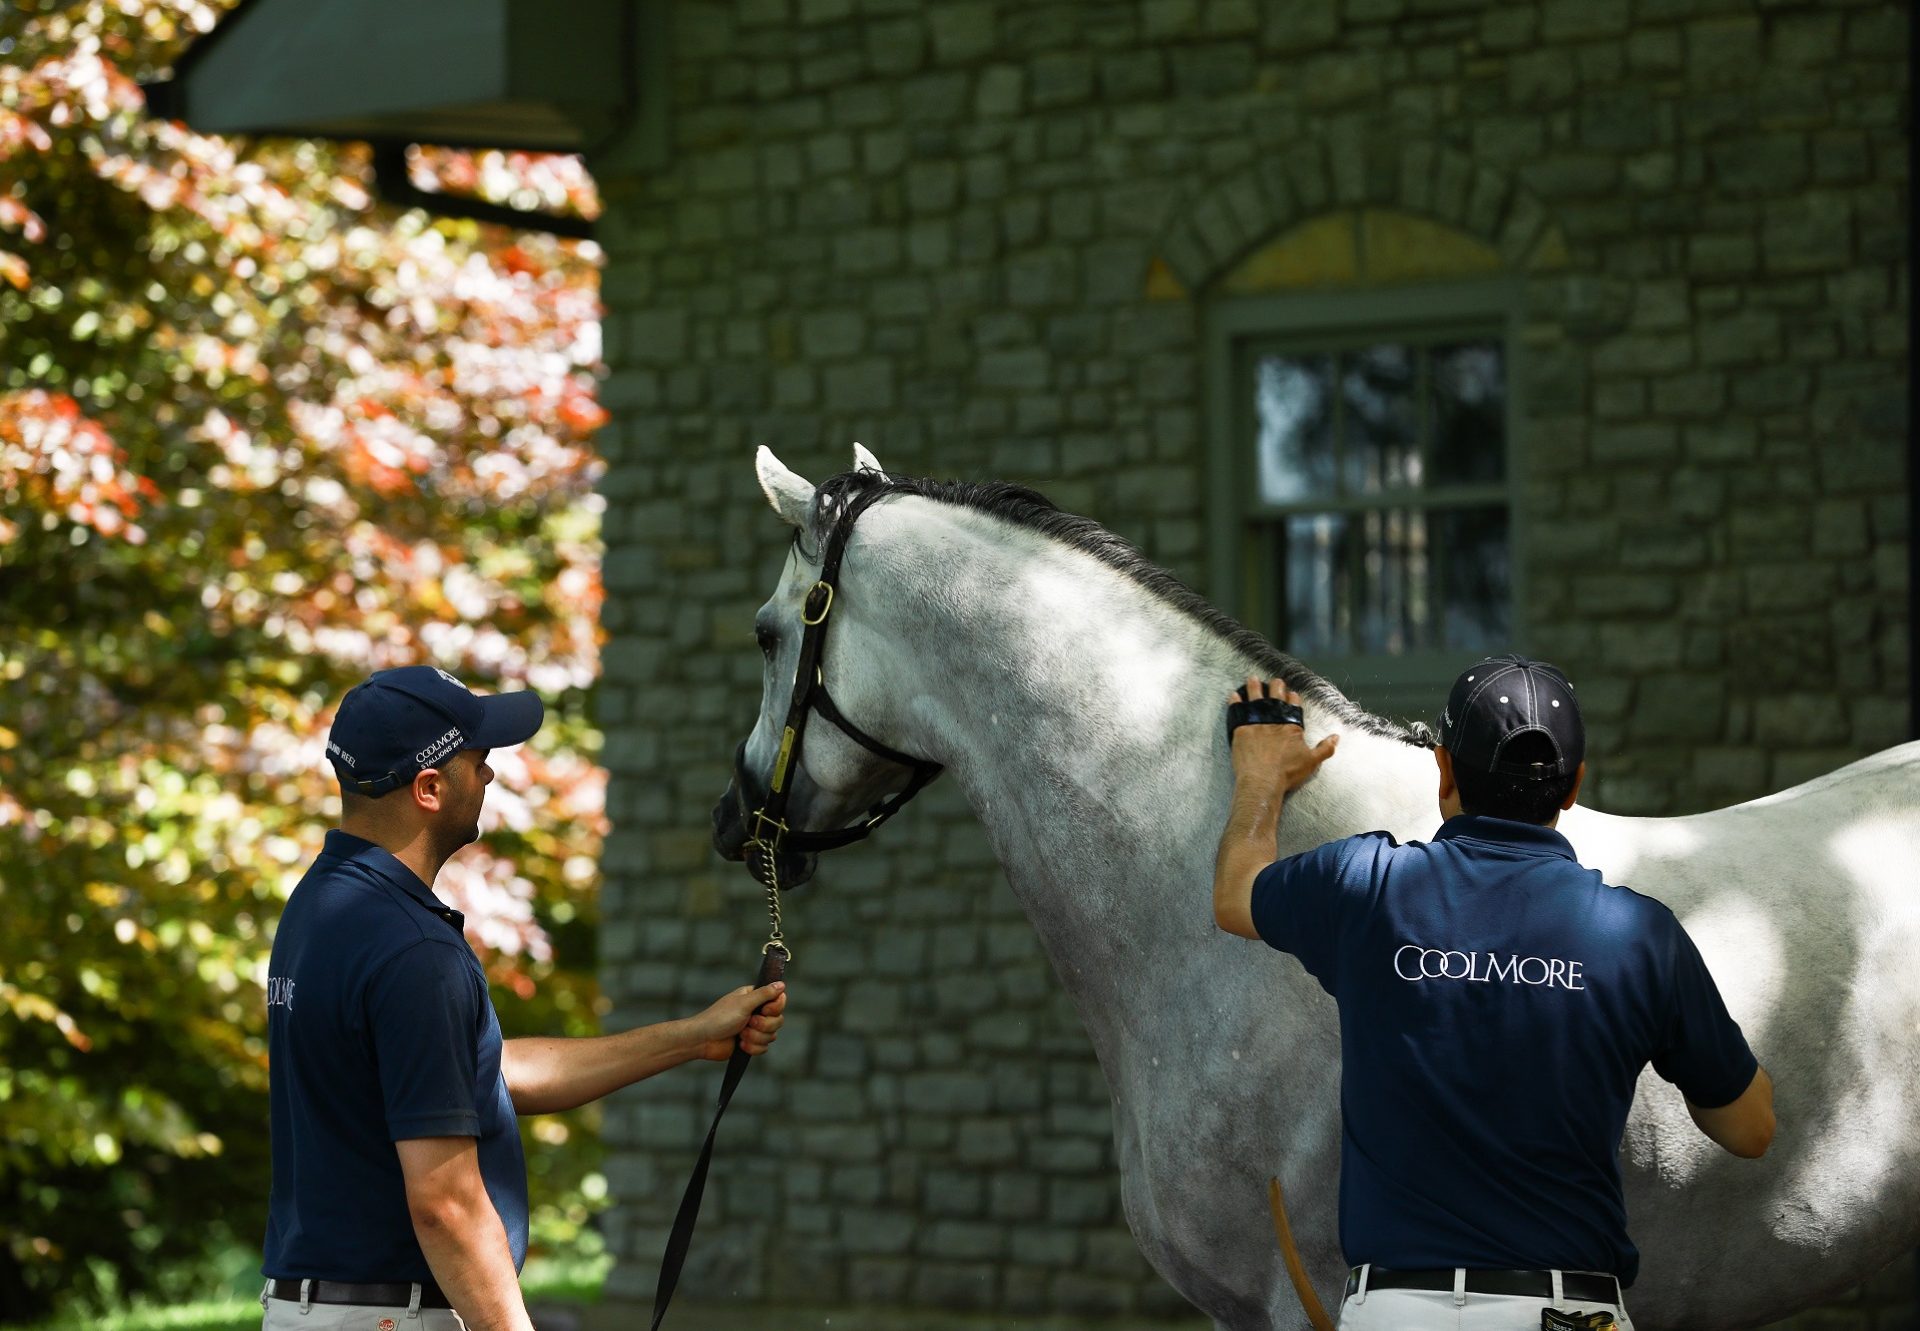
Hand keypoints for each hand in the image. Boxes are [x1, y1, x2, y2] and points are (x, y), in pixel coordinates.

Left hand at [691, 981, 786, 1061]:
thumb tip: (782, 984)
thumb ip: (764, 994)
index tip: (765, 1011)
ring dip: (755, 1037)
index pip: (779, 1000)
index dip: (775, 1008)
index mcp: (754, 997)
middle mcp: (756, 1011)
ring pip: (772, 1035)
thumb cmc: (719, 1018)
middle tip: (748, 1023)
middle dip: (763, 1025)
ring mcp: (754, 1028)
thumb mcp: (743, 1003)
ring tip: (740, 1035)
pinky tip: (740, 1044)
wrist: (703, 1040)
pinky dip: (753, 1047)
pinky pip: (764, 1048)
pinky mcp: (751, 1043)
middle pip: (778, 1020)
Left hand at [1227, 676, 1338, 793]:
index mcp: (1291, 725)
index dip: (1293, 698)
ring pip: (1256, 698)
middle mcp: (1274, 720)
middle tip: (1276, 681)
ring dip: (1254, 687)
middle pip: (1276, 697)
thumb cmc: (1287, 773)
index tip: (1291, 693)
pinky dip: (1236, 702)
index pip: (1293, 705)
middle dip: (1276, 686)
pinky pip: (1238, 711)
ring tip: (1252, 679)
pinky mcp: (1241, 729)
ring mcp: (1256, 723)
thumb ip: (1325, 748)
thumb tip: (1336, 737)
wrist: (1262, 780)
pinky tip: (1234, 696)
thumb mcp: (1312, 761)